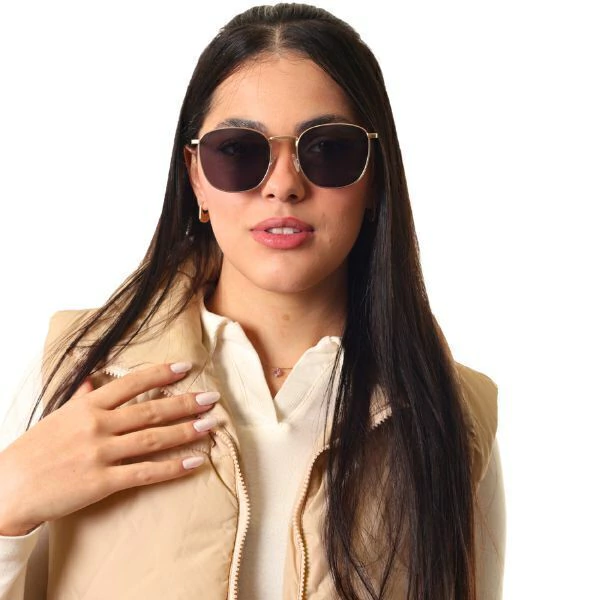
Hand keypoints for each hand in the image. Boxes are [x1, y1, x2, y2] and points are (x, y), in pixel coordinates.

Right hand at [0, 362, 219, 535]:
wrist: (6, 488)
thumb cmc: (32, 451)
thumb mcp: (57, 416)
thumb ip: (81, 397)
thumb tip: (93, 379)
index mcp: (87, 406)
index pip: (132, 383)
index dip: (161, 374)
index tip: (185, 367)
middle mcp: (98, 425)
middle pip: (151, 410)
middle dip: (185, 403)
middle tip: (212, 398)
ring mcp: (101, 453)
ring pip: (153, 438)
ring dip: (186, 431)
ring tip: (211, 425)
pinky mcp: (102, 482)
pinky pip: (145, 472)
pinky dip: (173, 467)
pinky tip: (195, 461)